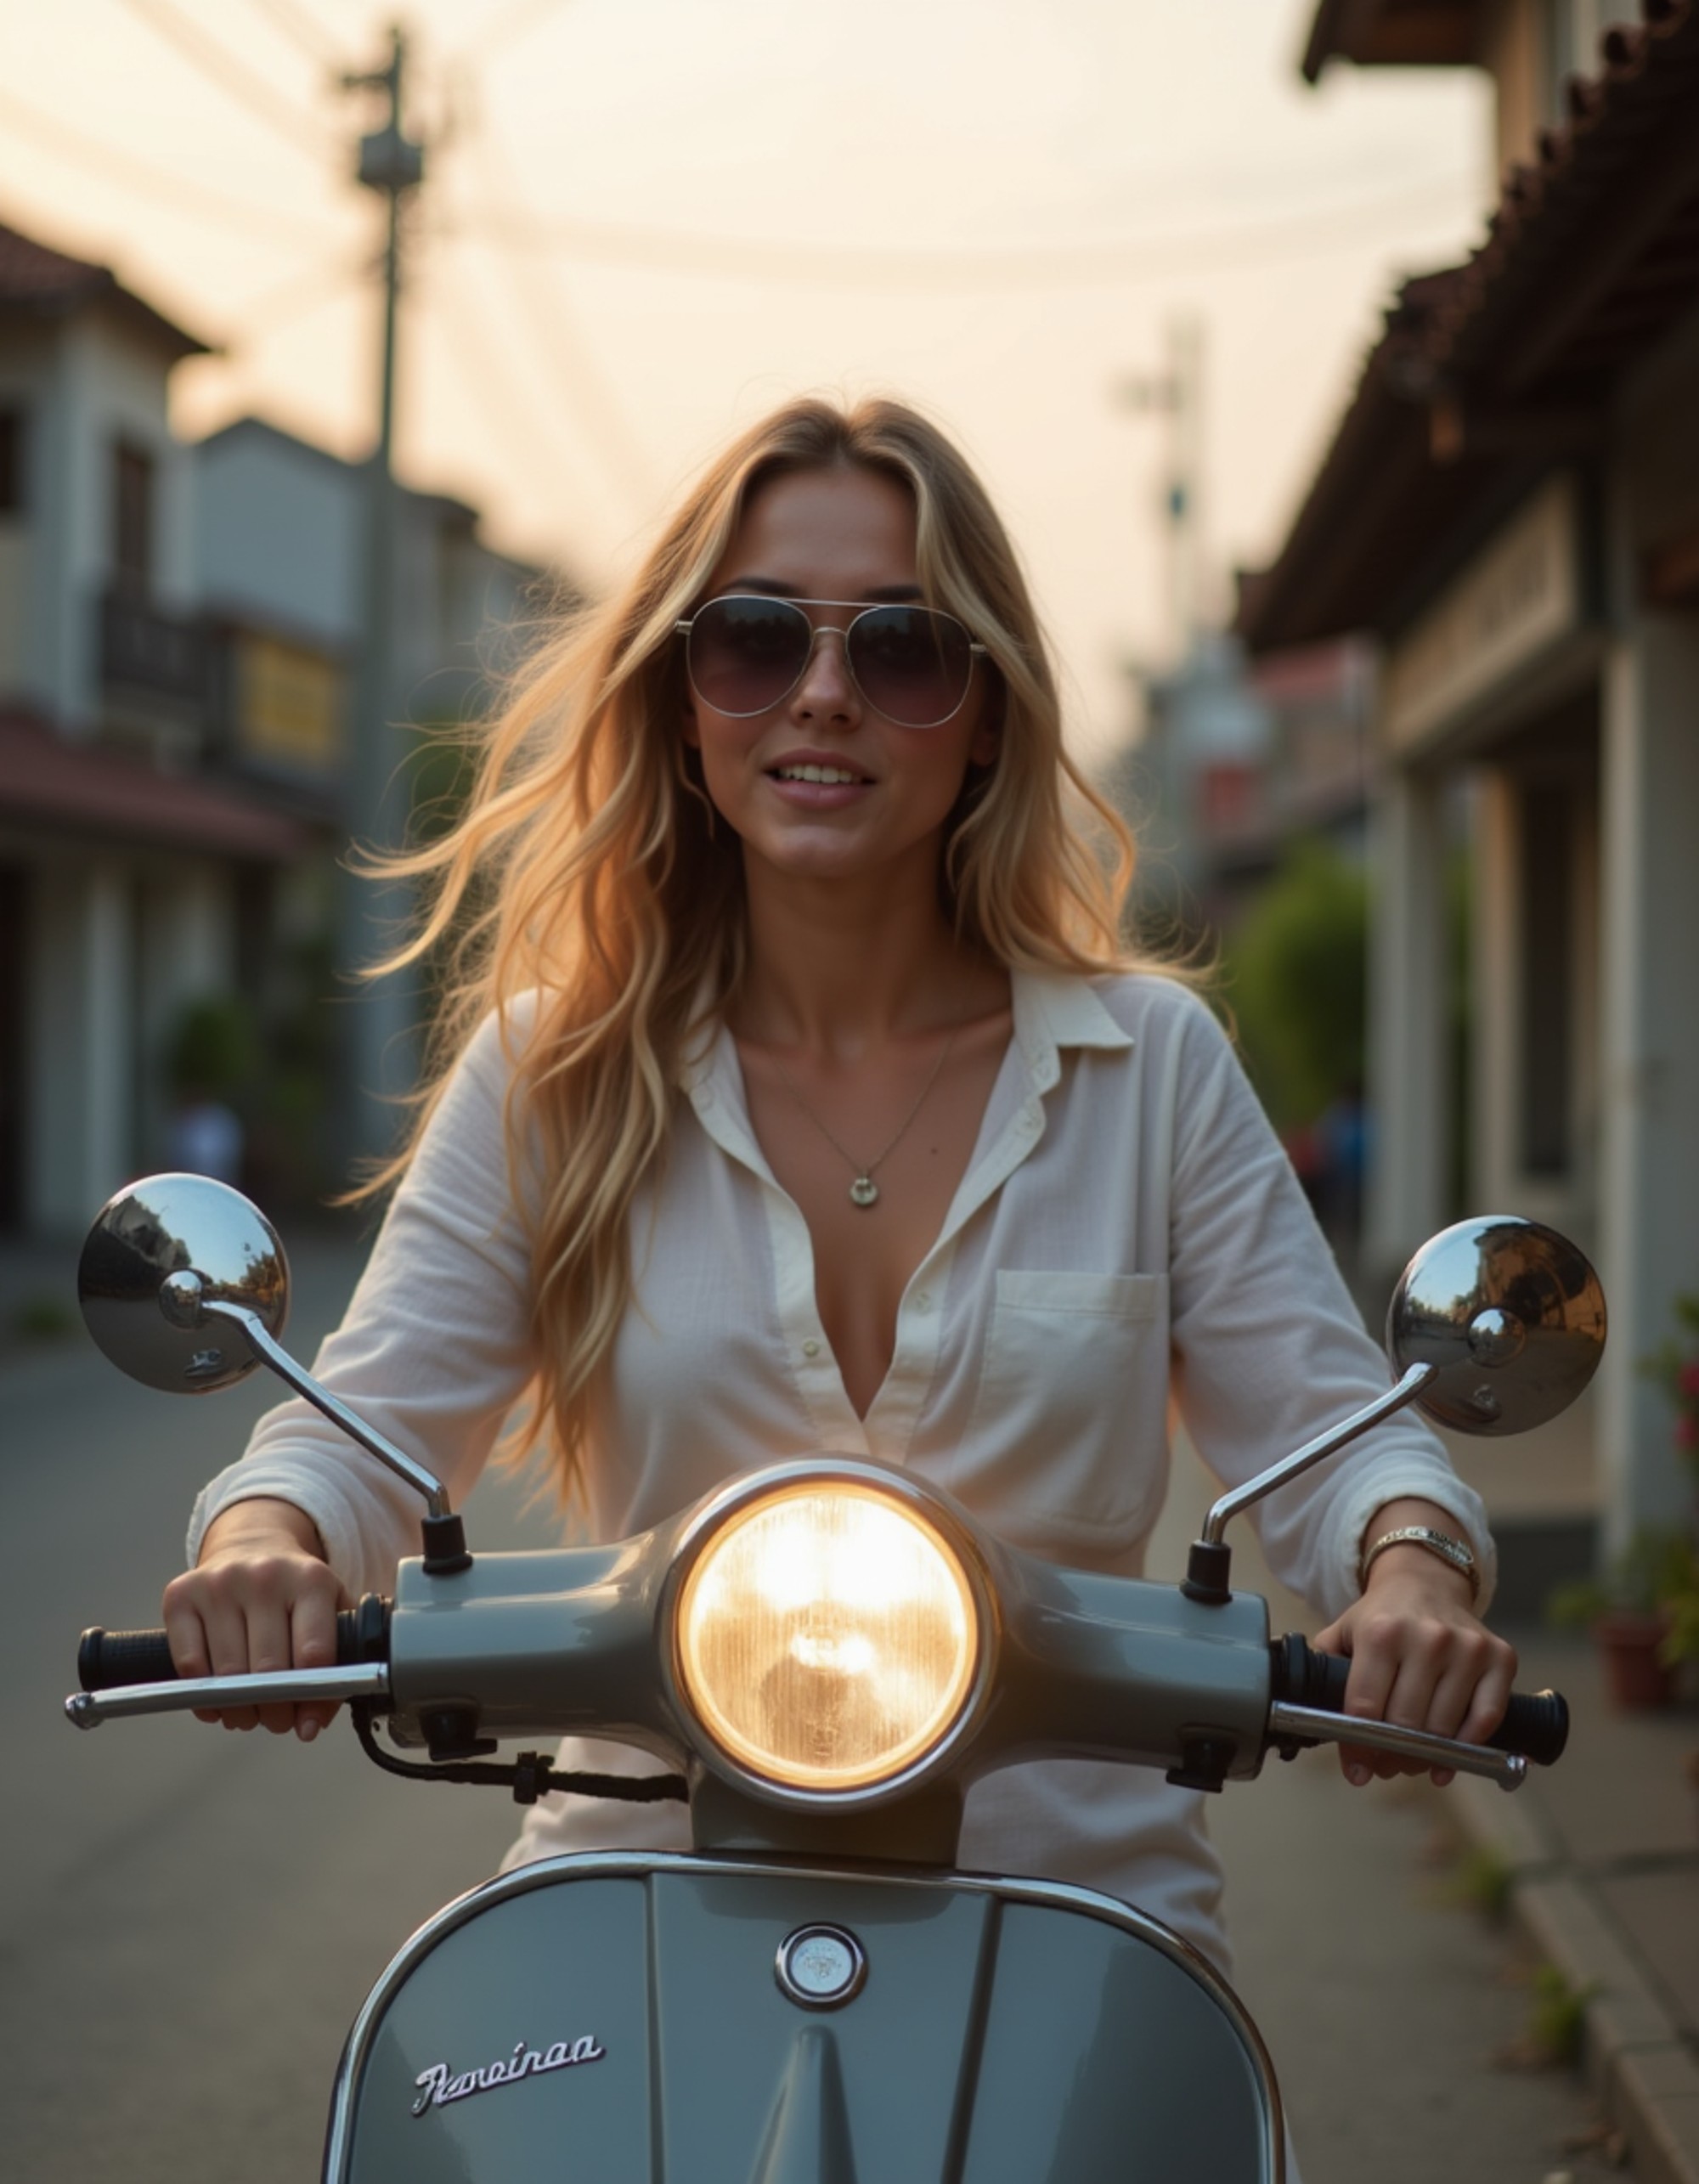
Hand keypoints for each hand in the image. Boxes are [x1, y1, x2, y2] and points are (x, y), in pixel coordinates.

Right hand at [162, 1498, 346, 1741]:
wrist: (253, 1544)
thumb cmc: (295, 1593)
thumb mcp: (331, 1615)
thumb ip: (336, 1669)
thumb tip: (309, 1727)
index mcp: (312, 1580)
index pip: (313, 1653)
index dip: (309, 1698)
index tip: (306, 1720)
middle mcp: (265, 1576)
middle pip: (268, 1670)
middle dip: (274, 1711)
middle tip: (277, 1720)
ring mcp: (219, 1582)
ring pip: (226, 1674)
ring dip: (239, 1710)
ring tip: (250, 1712)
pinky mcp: (181, 1593)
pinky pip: (188, 1666)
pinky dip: (203, 1696)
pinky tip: (219, 1698)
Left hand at [1313, 1518, 1515, 1788]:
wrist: (1426, 1580)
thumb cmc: (1381, 1617)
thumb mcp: (1342, 1633)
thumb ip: (1323, 1673)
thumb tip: (1309, 1723)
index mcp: (1381, 1632)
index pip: (1366, 1708)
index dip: (1359, 1748)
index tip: (1358, 1771)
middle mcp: (1427, 1638)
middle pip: (1407, 1724)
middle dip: (1393, 1756)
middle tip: (1386, 1766)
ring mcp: (1467, 1647)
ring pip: (1446, 1727)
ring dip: (1428, 1758)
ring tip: (1414, 1762)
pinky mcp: (1500, 1656)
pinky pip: (1487, 1717)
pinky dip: (1469, 1746)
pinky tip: (1450, 1758)